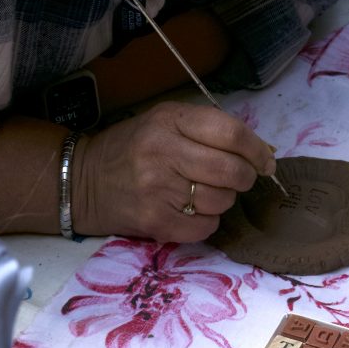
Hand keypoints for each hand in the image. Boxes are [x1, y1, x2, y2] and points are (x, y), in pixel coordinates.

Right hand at [71, 101, 275, 241]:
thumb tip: (260, 151)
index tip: (265, 160)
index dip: (256, 149)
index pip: (230, 132)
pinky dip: (208, 221)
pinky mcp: (155, 222)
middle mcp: (163, 152)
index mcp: (169, 120)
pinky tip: (192, 211)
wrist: (83, 181)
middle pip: (231, 170)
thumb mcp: (165, 121)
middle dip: (245, 177)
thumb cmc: (133, 147)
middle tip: (240, 178)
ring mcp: (158, 190)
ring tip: (206, 192)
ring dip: (225, 199)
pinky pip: (205, 227)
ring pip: (222, 201)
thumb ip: (208, 129)